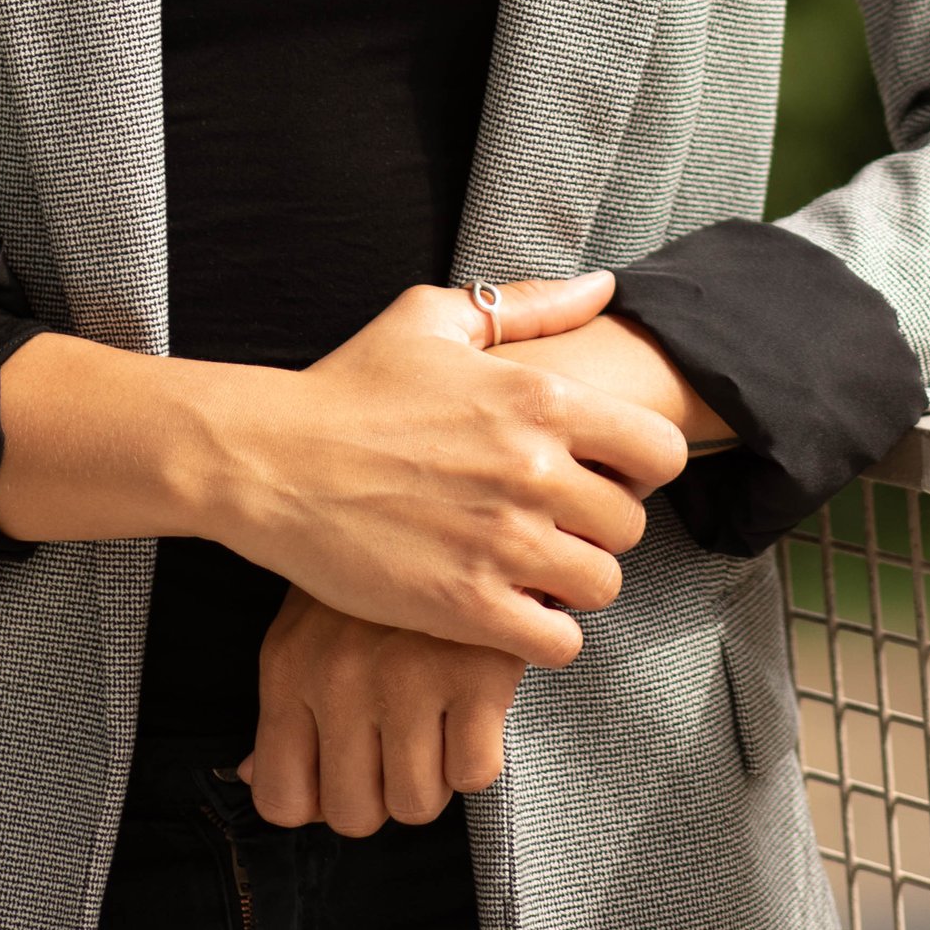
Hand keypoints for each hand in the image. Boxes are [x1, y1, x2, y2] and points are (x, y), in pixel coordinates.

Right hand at [200, 271, 686, 665]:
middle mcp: (533, 471)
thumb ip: (530, 304)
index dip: (641, 465)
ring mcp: (502, 544)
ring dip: (574, 583)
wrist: (271, 460)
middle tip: (556, 522)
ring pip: (601, 587)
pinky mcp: (466, 606)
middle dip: (599, 527)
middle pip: (630, 526)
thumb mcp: (434, 318)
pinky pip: (558, 643)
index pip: (658, 450)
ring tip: (533, 567)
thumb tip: (604, 286)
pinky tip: (511, 609)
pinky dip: (544, 633)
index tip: (605, 470)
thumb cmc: (350, 384)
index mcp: (537, 398)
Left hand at [239, 588, 522, 834]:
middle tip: (398, 738)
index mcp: (289, 665)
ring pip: (416, 804)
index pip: (281, 799)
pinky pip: (472, 775)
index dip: (318, 801)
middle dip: (381, 790)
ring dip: (431, 772)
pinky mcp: (477, 675)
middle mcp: (340, 677)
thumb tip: (252, 779)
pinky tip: (469, 699)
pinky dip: (477, 749)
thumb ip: (284, 707)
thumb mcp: (308, 623)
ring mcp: (410, 676)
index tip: (344, 771)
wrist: (460, 500)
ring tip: (435, 713)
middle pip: (354, 815)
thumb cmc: (377, 571)